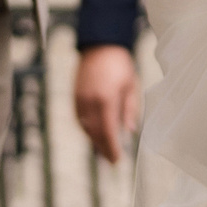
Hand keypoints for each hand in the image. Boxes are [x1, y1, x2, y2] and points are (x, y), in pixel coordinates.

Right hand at [75, 44, 141, 163]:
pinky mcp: (74, 97)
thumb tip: (129, 131)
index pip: (108, 131)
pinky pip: (80, 119)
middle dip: (103, 149)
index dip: (111, 148)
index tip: (117, 160)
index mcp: (105, 99)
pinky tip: (95, 134)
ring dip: (94, 140)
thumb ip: (130, 109)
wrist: (100, 45)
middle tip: (112, 160)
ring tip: (104, 150)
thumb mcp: (131, 85)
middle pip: (95, 133)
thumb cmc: (120, 64)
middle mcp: (89, 102)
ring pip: (85, 128)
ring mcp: (79, 100)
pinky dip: (87, 129)